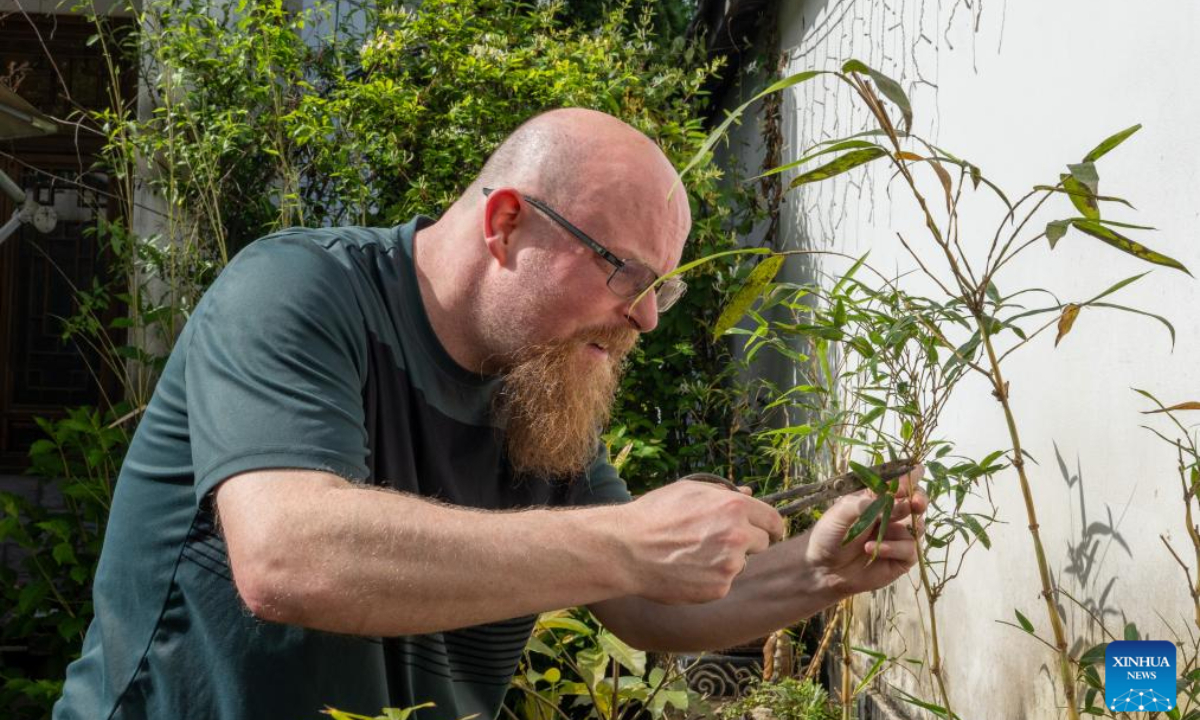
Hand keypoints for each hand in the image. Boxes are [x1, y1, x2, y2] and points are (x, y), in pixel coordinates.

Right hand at [621, 479, 784, 603]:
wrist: (627, 550)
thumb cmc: (655, 514)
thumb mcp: (689, 491)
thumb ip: (723, 493)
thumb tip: (749, 493)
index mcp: (734, 507)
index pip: (773, 520)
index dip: (769, 525)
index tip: (765, 531)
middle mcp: (737, 535)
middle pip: (762, 542)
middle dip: (747, 542)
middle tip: (717, 541)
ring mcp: (729, 564)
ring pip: (742, 563)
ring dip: (728, 560)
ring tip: (694, 554)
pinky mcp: (719, 588)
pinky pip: (725, 582)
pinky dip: (712, 578)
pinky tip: (689, 569)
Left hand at [803, 464, 927, 597]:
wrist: (823, 567)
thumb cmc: (830, 534)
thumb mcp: (842, 511)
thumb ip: (867, 504)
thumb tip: (894, 501)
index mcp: (878, 498)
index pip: (901, 482)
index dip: (909, 478)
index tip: (908, 480)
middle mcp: (892, 514)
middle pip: (917, 501)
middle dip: (920, 499)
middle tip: (915, 503)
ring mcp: (898, 536)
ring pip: (918, 525)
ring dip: (907, 524)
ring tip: (883, 528)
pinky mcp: (901, 558)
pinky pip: (909, 549)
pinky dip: (894, 548)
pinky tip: (874, 548)